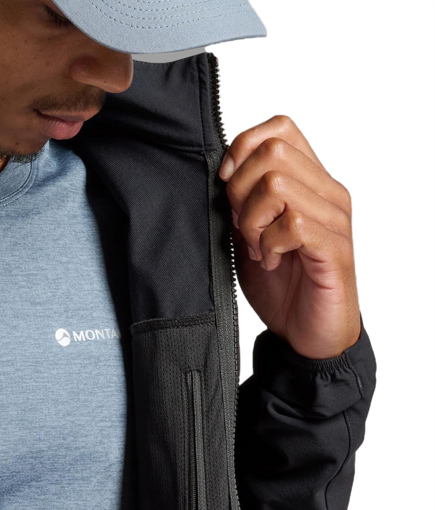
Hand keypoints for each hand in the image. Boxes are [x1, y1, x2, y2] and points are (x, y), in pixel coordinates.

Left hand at [218, 113, 361, 359]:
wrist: (308, 335)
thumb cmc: (281, 286)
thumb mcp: (250, 238)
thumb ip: (241, 205)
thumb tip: (222, 175)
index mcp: (310, 182)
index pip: (281, 126)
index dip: (242, 145)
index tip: (225, 184)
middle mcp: (328, 193)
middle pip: (273, 150)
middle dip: (240, 189)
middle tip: (243, 228)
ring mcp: (335, 220)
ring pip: (278, 185)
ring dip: (253, 220)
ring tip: (256, 248)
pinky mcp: (334, 250)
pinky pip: (294, 224)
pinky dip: (269, 243)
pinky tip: (269, 261)